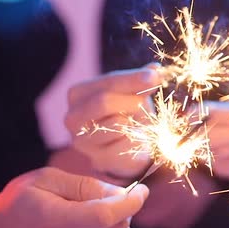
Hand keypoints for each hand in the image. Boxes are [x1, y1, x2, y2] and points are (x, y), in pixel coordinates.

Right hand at [0, 167, 148, 227]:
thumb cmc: (18, 205)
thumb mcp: (46, 181)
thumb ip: (85, 185)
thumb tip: (119, 192)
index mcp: (56, 220)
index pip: (108, 215)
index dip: (132, 202)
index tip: (142, 191)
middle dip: (126, 212)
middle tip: (116, 200)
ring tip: (104, 219)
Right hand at [65, 63, 162, 180]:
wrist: (125, 146)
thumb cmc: (127, 112)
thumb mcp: (133, 92)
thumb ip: (142, 80)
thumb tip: (156, 69)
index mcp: (78, 93)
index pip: (108, 82)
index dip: (133, 78)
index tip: (155, 76)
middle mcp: (72, 117)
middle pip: (104, 101)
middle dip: (132, 101)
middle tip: (146, 104)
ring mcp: (82, 141)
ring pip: (118, 124)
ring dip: (136, 122)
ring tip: (135, 123)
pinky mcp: (98, 158)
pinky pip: (127, 143)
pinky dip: (138, 139)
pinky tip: (133, 138)